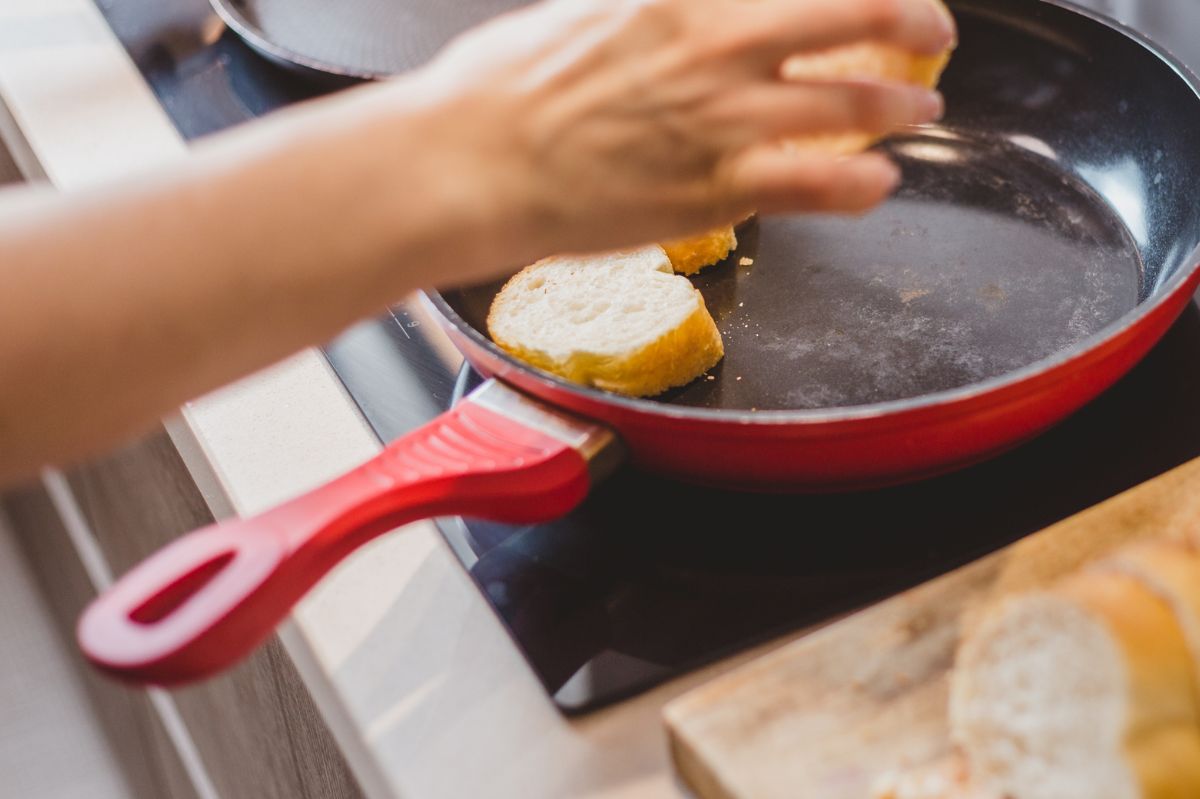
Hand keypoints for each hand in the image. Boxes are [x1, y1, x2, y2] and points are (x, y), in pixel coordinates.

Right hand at [384, 0, 954, 274]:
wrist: (469, 163)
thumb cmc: (503, 90)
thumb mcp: (583, 12)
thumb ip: (647, 9)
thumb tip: (677, 10)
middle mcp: (721, 46)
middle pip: (858, 16)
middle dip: (913, 24)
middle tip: (932, 37)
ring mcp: (725, 120)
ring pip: (855, 104)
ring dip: (900, 109)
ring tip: (917, 115)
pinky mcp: (718, 192)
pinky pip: (822, 185)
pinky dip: (864, 185)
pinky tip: (880, 184)